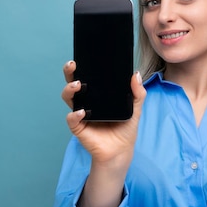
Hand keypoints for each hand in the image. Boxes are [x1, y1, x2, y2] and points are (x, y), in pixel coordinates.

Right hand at [61, 60, 146, 206]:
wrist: (121, 151)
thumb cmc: (125, 128)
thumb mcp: (135, 109)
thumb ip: (138, 93)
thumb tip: (136, 74)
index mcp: (97, 94)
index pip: (87, 76)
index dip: (82, 66)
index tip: (82, 56)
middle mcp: (85, 101)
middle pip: (72, 82)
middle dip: (69, 72)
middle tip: (73, 65)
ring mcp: (80, 113)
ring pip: (68, 97)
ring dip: (70, 90)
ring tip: (78, 85)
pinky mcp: (78, 126)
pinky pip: (72, 118)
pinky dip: (75, 114)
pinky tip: (83, 112)